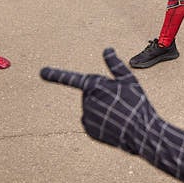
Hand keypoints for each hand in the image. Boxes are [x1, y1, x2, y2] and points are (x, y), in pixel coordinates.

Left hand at [40, 48, 162, 148]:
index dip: (56, 74)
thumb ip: (115, 65)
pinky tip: (113, 122)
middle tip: (120, 101)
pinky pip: (91, 121)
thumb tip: (106, 49)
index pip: (72, 78)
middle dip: (101, 94)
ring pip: (90, 107)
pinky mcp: (88, 130)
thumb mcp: (129, 80)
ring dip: (102, 107)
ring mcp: (86, 116)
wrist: (141, 133)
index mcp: (94, 86)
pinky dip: (100, 120)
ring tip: (119, 112)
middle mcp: (86, 101)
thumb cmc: (137, 103)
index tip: (41, 72)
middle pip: (89, 93)